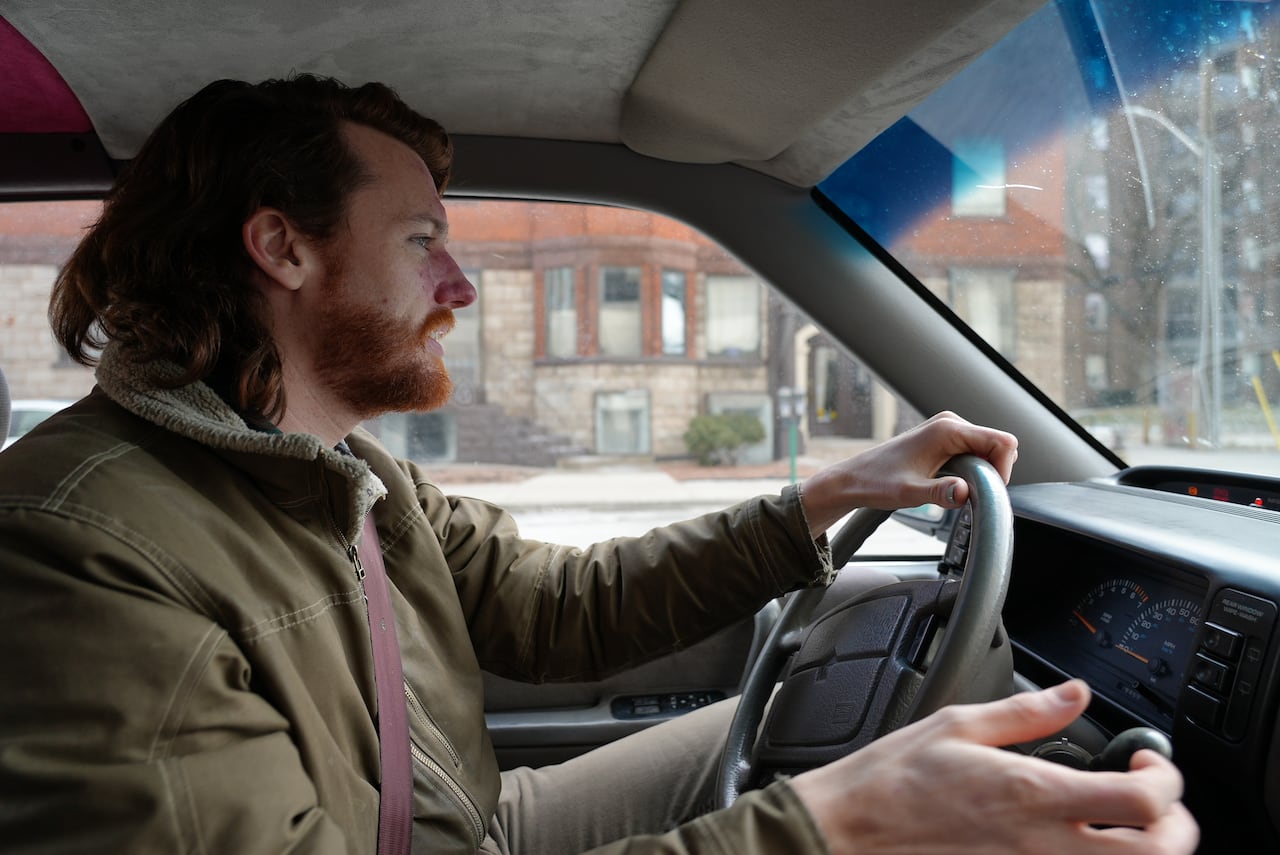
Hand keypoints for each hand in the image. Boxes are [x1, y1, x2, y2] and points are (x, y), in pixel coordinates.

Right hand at [789, 680, 1198, 854]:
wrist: (850, 831)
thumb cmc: (893, 780)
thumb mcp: (958, 724)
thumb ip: (1027, 712)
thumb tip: (1075, 695)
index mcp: (1033, 793)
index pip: (1141, 802)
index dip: (1166, 781)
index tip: (1149, 761)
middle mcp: (1042, 846)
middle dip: (1176, 827)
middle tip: (1158, 800)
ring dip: (1144, 851)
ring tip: (1129, 826)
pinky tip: (1078, 842)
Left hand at [800, 411, 1018, 534]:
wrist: (854, 479)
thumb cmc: (877, 482)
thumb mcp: (910, 493)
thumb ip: (939, 493)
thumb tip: (963, 492)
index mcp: (947, 429)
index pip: (1003, 441)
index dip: (1004, 469)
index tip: (989, 491)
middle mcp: (950, 423)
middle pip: (999, 445)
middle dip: (994, 471)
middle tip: (971, 494)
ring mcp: (947, 429)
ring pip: (988, 449)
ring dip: (983, 471)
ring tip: (957, 489)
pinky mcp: (944, 438)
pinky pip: (974, 451)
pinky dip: (973, 469)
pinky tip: (953, 482)